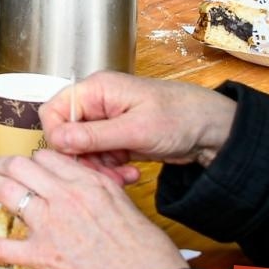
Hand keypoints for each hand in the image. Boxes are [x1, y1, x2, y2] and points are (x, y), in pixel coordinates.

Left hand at [0, 150, 187, 268]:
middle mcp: (67, 196)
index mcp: (91, 183)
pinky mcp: (44, 255)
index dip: (33, 160)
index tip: (26, 165)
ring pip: (7, 190)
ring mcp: (52, 224)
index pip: (50, 158)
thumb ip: (102, 196)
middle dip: (3, 164)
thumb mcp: (128, 211)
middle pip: (23, 166)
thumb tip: (88, 194)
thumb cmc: (150, 257)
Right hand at [41, 71, 237, 178]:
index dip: (58, 136)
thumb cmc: (181, 117)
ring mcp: (108, 122)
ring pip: (84, 150)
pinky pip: (102, 157)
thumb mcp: (135, 130)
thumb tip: (57, 139)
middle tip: (102, 176)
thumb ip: (94, 135)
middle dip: (82, 158)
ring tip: (122, 178)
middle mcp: (97, 104)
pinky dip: (112, 169)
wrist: (214, 130)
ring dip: (99, 168)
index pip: (54, 110)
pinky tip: (130, 175)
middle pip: (68, 134)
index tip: (74, 157)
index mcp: (96, 90)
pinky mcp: (119, 138)